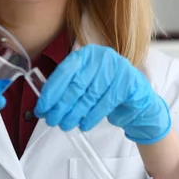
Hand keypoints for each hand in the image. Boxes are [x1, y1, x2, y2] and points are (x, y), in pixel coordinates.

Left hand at [34, 44, 170, 144]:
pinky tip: (84, 124)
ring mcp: (117, 68)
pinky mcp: (128, 83)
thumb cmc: (106, 89)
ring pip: (90, 96)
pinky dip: (92, 116)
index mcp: (88, 53)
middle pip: (77, 85)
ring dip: (75, 113)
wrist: (136, 96)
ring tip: (65, 125)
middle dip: (61, 105)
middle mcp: (102, 57)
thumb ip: (68, 86)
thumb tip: (45, 102)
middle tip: (52, 120)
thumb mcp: (86, 82)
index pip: (65, 71)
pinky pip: (105, 103)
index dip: (52, 90)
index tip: (42, 107)